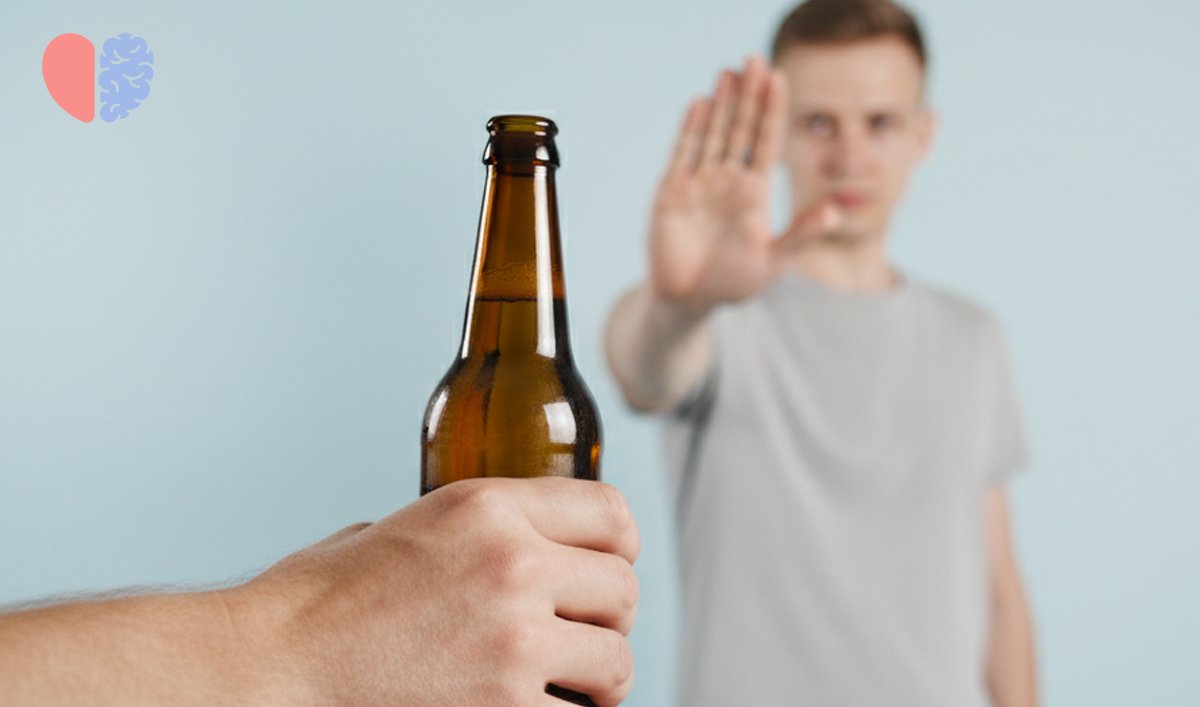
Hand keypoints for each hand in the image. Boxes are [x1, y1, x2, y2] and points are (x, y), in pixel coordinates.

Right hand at [230, 477, 639, 705]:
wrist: (273, 667)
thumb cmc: (320, 602)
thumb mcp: (398, 525)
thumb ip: (468, 529)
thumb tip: (502, 542)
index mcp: (489, 506)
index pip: (612, 514)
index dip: (620, 547)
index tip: (608, 568)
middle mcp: (513, 563)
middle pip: (623, 589)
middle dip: (607, 617)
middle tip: (579, 635)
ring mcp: (515, 639)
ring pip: (617, 660)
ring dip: (597, 676)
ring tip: (565, 681)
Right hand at [649, 55, 839, 308]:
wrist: (688, 300)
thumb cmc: (733, 284)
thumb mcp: (774, 260)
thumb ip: (801, 234)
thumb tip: (836, 213)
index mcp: (754, 192)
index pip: (766, 140)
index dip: (772, 110)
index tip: (779, 78)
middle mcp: (728, 181)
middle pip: (740, 128)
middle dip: (747, 95)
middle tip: (755, 58)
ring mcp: (699, 183)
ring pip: (713, 134)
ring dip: (720, 103)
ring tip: (729, 71)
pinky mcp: (672, 192)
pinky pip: (683, 153)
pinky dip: (691, 129)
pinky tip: (700, 103)